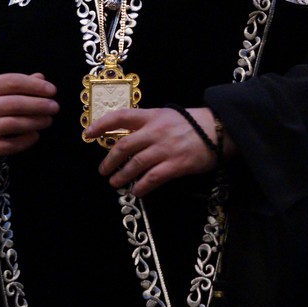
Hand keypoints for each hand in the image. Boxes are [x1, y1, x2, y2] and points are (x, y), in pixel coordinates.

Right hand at [0, 72, 58, 156]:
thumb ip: (17, 83)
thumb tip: (42, 79)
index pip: (13, 82)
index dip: (35, 86)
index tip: (52, 90)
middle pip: (16, 104)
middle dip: (39, 105)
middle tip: (55, 107)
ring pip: (14, 124)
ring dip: (35, 122)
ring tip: (48, 120)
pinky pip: (9, 145)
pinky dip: (25, 140)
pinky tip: (35, 135)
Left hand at [85, 106, 228, 196]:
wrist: (219, 130)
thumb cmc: (193, 122)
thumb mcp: (168, 115)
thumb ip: (149, 123)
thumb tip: (129, 136)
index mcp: (152, 116)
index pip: (121, 116)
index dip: (101, 124)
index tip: (88, 134)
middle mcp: (155, 131)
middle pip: (123, 146)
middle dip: (109, 160)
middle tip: (103, 170)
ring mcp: (165, 148)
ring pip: (135, 164)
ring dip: (122, 175)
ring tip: (115, 183)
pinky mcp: (176, 164)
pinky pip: (153, 178)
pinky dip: (142, 186)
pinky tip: (136, 191)